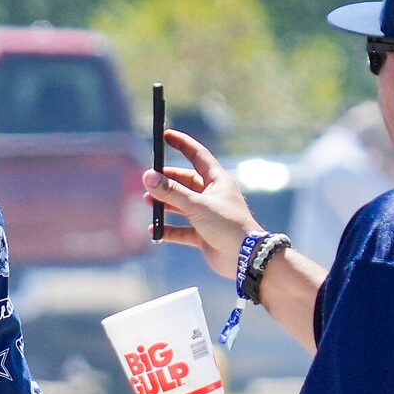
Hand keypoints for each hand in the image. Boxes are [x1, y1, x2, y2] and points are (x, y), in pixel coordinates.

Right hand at [142, 130, 261, 280]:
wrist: (245, 257)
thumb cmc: (227, 225)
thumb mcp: (196, 205)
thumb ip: (171, 191)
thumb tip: (148, 176)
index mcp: (217, 181)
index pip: (197, 156)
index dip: (182, 144)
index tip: (166, 136)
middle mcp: (213, 196)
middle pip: (185, 182)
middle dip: (167, 180)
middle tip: (148, 179)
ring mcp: (208, 216)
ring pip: (182, 205)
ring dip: (165, 203)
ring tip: (148, 201)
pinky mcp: (203, 235)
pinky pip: (181, 230)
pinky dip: (168, 230)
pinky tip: (154, 230)